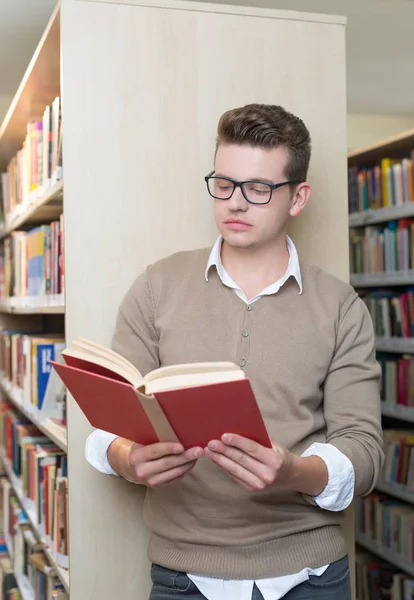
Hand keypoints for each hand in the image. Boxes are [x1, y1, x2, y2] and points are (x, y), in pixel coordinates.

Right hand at [128, 442, 203, 486]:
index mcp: (137, 457)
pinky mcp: (158, 486)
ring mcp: (151, 481)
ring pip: (174, 472)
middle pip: (168, 463)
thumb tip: (176, 431)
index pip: (154, 452)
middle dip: (185, 457)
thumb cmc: (139, 449)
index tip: (181, 446)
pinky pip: (175, 478)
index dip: (168, 449)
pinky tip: (191, 462)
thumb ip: (154, 439)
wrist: (129, 467)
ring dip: (188, 464)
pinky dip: (185, 470)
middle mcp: (143, 471)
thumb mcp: (141, 442)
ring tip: (198, 455)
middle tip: (199, 450)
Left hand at [205, 434, 327, 494]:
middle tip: (211, 442)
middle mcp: (267, 474)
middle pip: (241, 460)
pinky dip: (223, 466)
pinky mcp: (251, 489)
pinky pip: (234, 476)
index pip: (252, 449)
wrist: (289, 475)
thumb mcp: (274, 444)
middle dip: (223, 451)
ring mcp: (259, 484)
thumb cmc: (278, 454)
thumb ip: (258, 438)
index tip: (223, 436)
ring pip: (234, 469)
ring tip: (209, 450)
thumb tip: (235, 428)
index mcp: (275, 460)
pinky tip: (215, 459)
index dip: (237, 442)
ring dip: (219, 459)